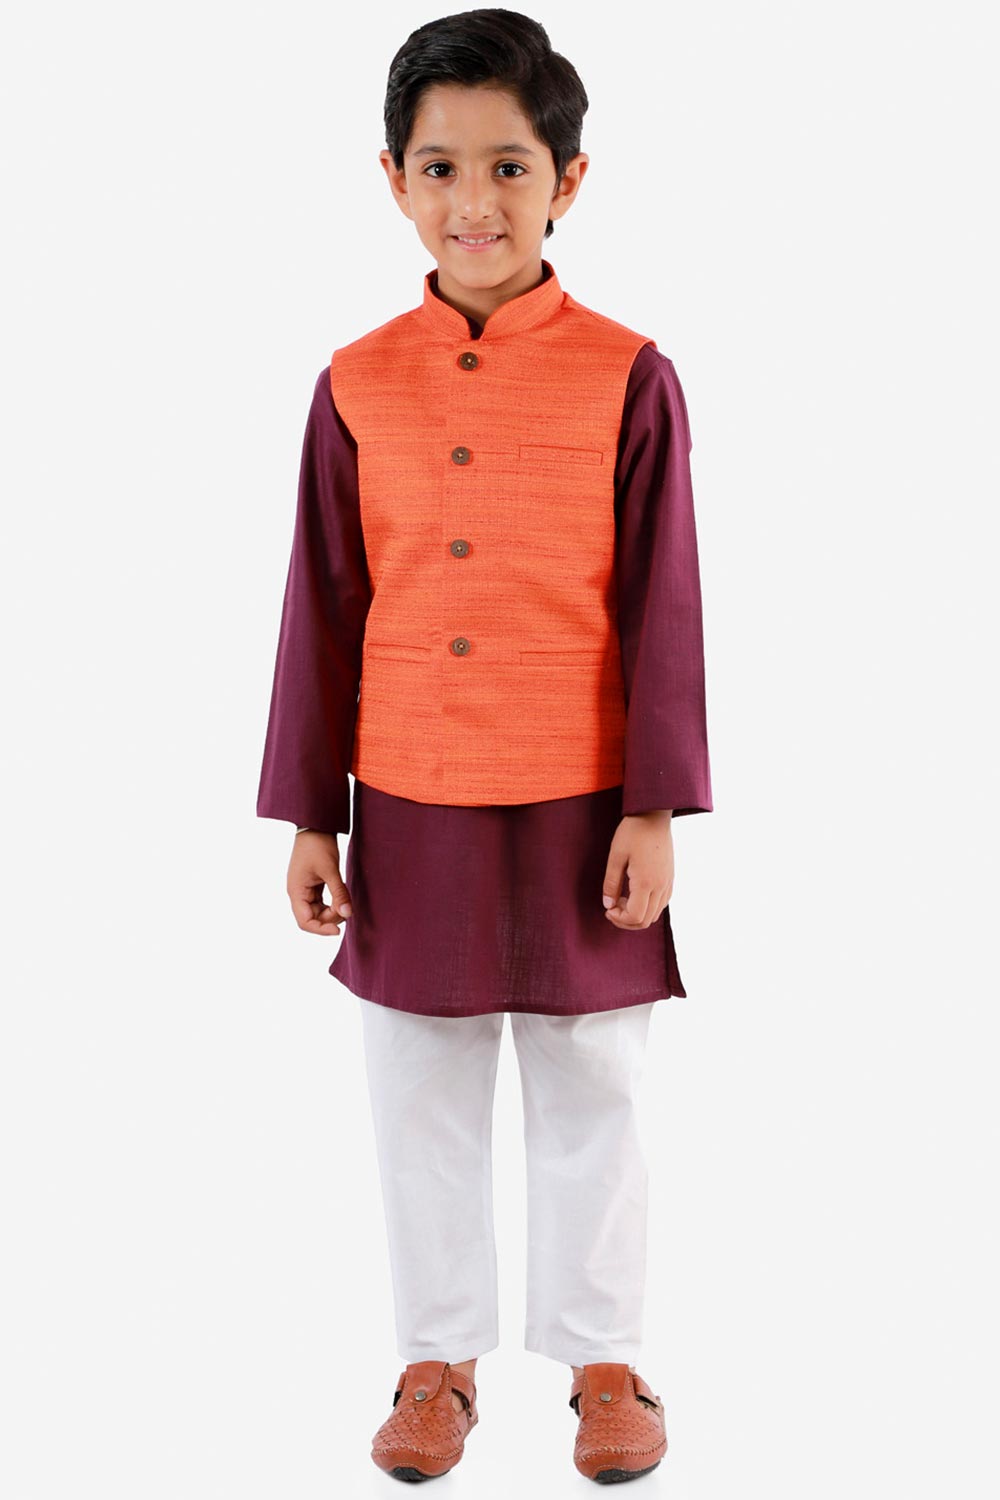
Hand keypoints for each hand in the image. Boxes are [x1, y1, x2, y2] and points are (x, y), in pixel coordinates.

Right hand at [287, 830, 352, 934]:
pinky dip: (333, 902)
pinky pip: (322, 902)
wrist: (315, 826)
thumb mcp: (330, 870)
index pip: (305, 922)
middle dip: (330, 918)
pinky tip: (342, 896)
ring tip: (345, 899)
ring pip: (318, 911)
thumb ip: (339, 893)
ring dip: (333, 910)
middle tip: (346, 907)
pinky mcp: (313, 885)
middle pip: (313, 918)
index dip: (321, 929)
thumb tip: (348, 914)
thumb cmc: (318, 845)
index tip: (338, 930)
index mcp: (296, 891)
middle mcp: (298, 893)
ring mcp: (305, 890)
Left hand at [602, 811, 673, 929]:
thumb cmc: (633, 832)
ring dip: (637, 914)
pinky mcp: (670, 878)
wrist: (654, 815)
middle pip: (646, 920)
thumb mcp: (616, 856)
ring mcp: (668, 882)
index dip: (619, 919)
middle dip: (626, 920)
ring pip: (655, 914)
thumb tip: (608, 905)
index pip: (635, 916)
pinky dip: (647, 906)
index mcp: (646, 882)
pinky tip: (634, 893)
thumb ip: (611, 883)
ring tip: (622, 899)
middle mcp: (661, 886)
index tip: (607, 909)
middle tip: (612, 907)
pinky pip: (662, 903)